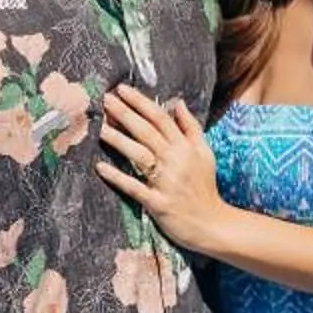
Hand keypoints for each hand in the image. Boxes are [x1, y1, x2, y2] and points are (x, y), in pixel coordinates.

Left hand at [97, 86, 228, 251]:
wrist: (212, 224)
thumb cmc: (205, 187)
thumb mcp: (205, 153)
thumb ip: (191, 128)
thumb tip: (178, 103)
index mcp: (185, 147)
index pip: (160, 118)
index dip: (140, 102)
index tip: (122, 89)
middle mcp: (175, 161)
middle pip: (147, 132)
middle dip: (126, 114)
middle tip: (106, 100)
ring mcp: (166, 182)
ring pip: (140, 156)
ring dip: (120, 141)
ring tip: (101, 129)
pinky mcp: (158, 203)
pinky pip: (135, 188)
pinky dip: (118, 177)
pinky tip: (100, 167)